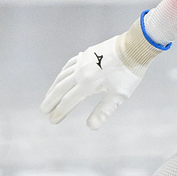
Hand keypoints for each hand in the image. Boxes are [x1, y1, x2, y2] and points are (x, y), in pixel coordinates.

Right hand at [40, 34, 158, 129]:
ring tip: (49, 96)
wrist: (133, 48)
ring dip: (54, 87)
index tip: (52, 120)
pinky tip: (61, 77)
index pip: (69, 101)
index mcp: (87, 84)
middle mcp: (81, 72)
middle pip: (61, 88)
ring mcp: (82, 61)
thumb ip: (103, 111)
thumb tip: (90, 127)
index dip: (60, 112)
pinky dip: (62, 73)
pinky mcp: (87, 54)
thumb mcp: (118, 96)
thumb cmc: (128, 74)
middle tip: (43, 110)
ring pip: (63, 76)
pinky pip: (69, 65)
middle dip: (51, 100)